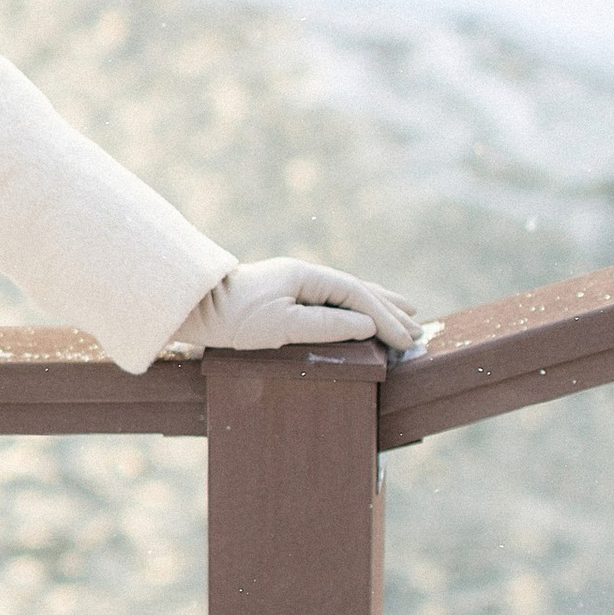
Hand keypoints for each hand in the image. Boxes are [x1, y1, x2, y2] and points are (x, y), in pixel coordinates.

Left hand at [175, 257, 420, 355]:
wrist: (195, 307)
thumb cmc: (234, 319)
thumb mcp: (282, 325)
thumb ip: (327, 324)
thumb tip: (366, 324)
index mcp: (307, 277)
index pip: (358, 296)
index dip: (386, 318)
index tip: (407, 339)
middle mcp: (305, 275)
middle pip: (358, 291)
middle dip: (390, 311)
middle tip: (418, 331)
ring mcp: (296, 283)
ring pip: (348, 294)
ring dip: (378, 305)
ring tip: (406, 312)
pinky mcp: (286, 296)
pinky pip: (332, 300)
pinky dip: (354, 307)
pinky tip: (361, 314)